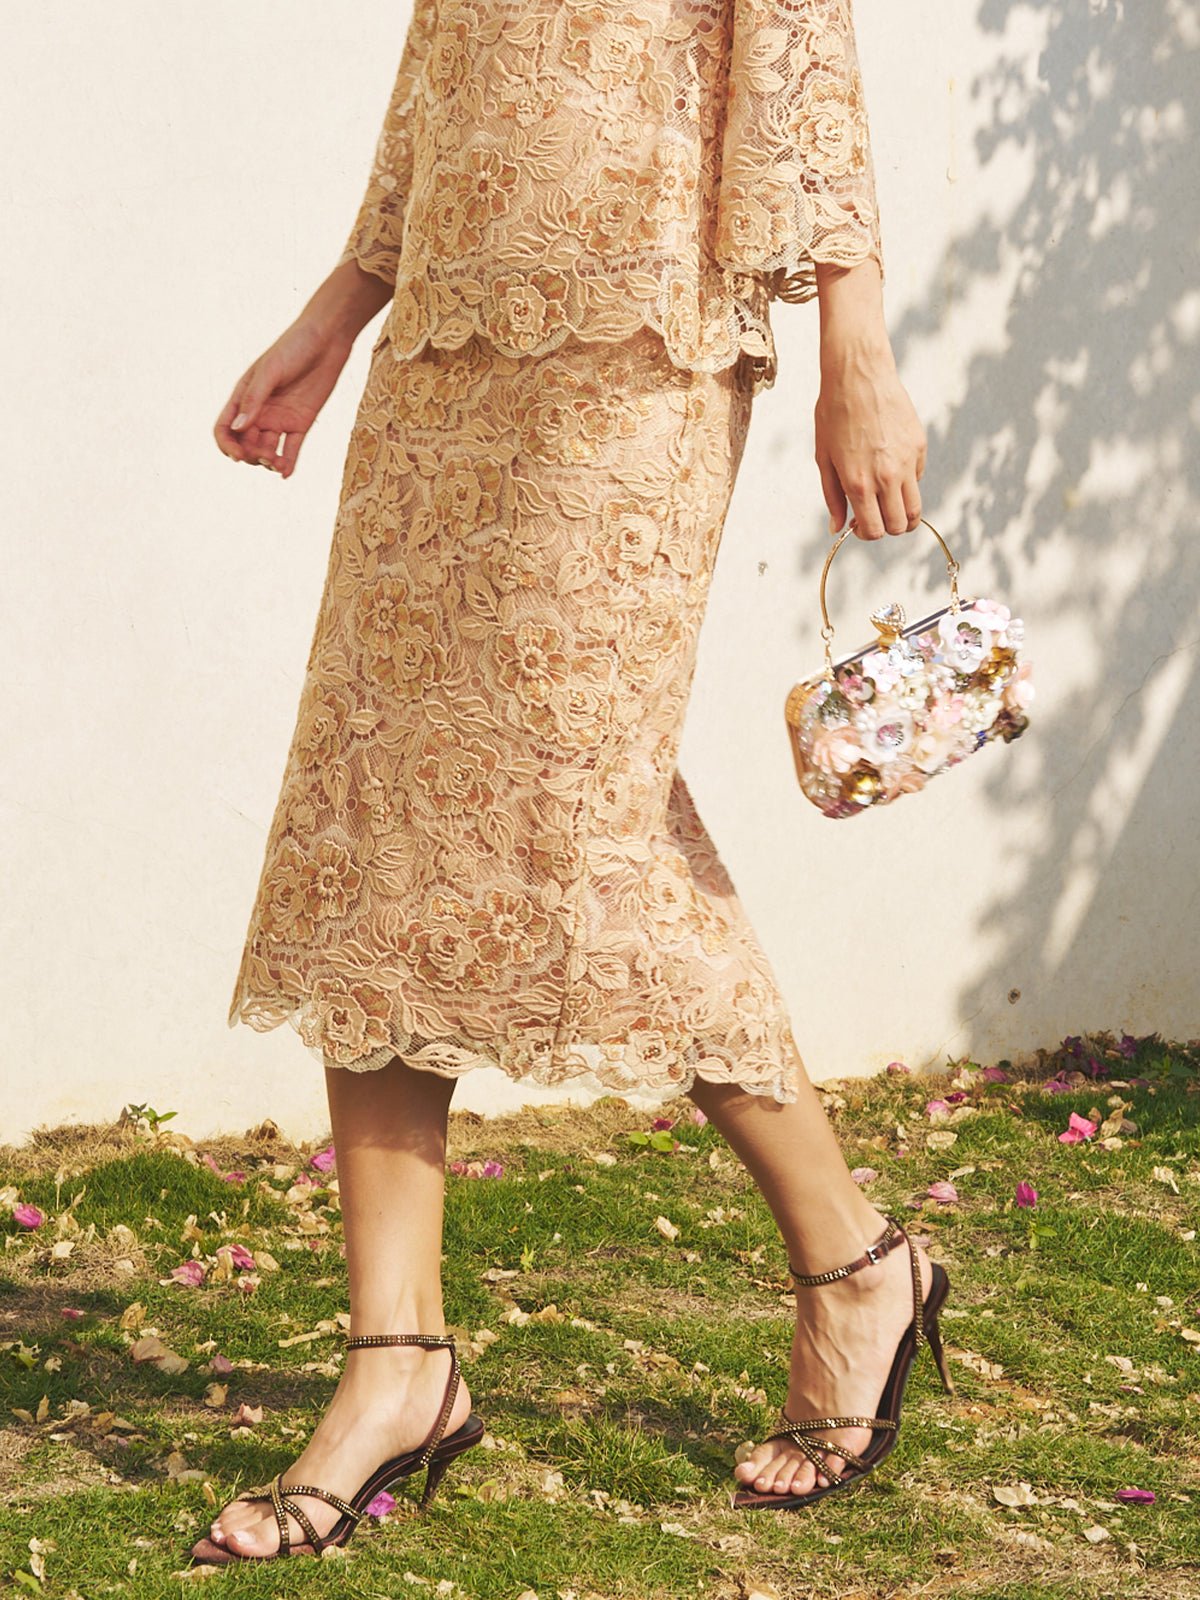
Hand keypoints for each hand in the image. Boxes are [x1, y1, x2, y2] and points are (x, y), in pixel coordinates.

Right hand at [214, 317, 355, 478]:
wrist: (326, 340)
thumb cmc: (294, 347)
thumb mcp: (270, 371)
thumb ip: (254, 400)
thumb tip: (238, 428)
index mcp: (243, 396)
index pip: (226, 428)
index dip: (227, 445)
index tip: (237, 456)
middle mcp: (259, 411)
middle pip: (246, 444)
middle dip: (251, 455)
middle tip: (265, 456)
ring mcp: (280, 419)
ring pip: (267, 450)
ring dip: (269, 461)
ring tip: (278, 464)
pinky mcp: (301, 423)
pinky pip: (291, 449)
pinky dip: (288, 463)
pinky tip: (285, 473)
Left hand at [813, 261, 927, 540]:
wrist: (858, 375)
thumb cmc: (834, 415)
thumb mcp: (824, 458)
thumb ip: (832, 497)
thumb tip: (837, 527)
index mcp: (859, 483)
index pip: (875, 530)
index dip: (868, 534)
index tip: (861, 524)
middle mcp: (886, 477)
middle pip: (899, 526)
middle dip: (888, 528)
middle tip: (876, 515)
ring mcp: (906, 462)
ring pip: (916, 509)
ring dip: (904, 515)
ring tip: (890, 503)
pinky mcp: (919, 446)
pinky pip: (918, 479)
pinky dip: (907, 483)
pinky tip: (891, 466)